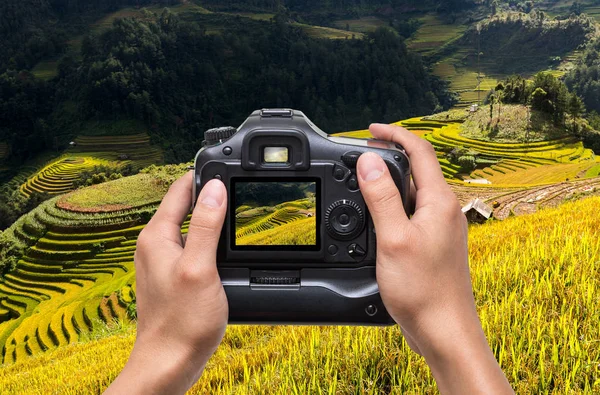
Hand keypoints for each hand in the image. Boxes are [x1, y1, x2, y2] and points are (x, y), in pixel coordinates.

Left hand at [105, 172, 227, 394]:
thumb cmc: (181, 322)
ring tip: (236, 211)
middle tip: (237, 185)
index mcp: (157, 237)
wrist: (169, 362)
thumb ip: (206, 225)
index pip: (179, 189)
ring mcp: (164, 262)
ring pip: (190, 226)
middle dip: (209, 193)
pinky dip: (210, 240)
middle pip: (184, 205)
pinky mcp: (174, 277)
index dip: (203, 174)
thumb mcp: (200, 267)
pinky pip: (193, 247)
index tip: (226, 164)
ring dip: (211, 218)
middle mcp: (156, 245)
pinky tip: (226, 248)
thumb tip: (214, 187)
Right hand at [357, 124, 513, 393]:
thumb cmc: (424, 291)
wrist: (444, 330)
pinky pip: (414, 211)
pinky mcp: (435, 243)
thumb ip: (381, 197)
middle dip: (391, 154)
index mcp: (439, 202)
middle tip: (362, 152)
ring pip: (415, 191)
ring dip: (391, 180)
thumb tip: (369, 160)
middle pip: (419, 168)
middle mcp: (445, 210)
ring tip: (365, 180)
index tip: (370, 129)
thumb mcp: (393, 239)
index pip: (420, 151)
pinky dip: (394, 203)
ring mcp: (441, 227)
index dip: (395, 134)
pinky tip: (377, 216)